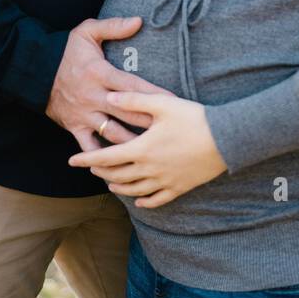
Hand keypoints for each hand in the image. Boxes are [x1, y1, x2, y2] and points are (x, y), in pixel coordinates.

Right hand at [45, 16, 165, 152]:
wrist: (33, 69)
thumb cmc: (65, 50)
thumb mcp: (87, 32)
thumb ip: (113, 26)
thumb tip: (139, 20)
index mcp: (100, 73)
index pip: (132, 86)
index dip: (154, 94)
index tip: (174, 103)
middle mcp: (94, 96)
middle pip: (128, 113)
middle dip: (151, 123)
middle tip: (172, 131)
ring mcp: (84, 114)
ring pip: (113, 134)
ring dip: (134, 144)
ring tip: (155, 151)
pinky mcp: (74, 127)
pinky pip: (90, 147)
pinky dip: (103, 159)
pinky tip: (121, 166)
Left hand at [67, 90, 227, 206]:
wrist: (227, 139)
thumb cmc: (194, 118)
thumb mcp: (162, 103)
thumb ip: (133, 100)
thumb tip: (109, 96)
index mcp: (142, 149)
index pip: (106, 158)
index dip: (87, 160)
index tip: (71, 161)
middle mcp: (150, 169)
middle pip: (117, 176)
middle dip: (100, 172)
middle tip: (91, 168)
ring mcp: (165, 181)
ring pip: (134, 190)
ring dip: (118, 187)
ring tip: (109, 183)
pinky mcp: (180, 187)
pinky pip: (157, 199)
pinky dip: (144, 202)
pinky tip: (138, 202)